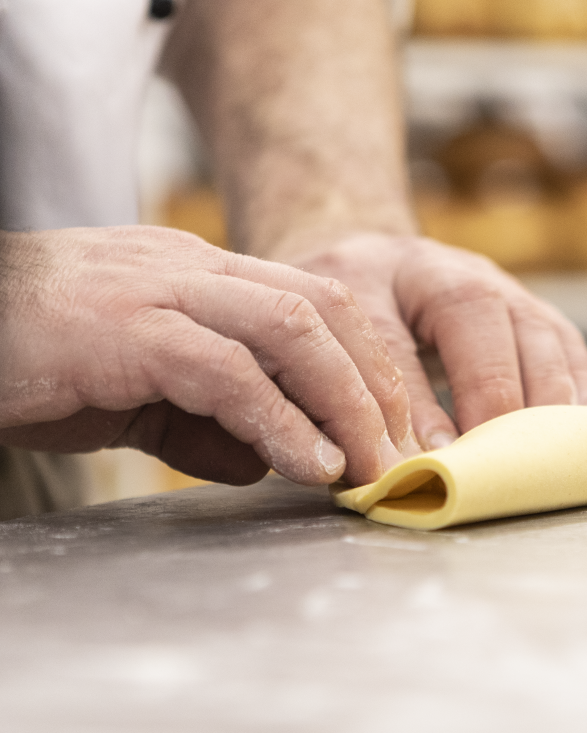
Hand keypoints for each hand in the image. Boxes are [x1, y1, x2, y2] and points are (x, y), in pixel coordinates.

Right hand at [0, 226, 415, 486]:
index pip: (315, 304)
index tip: (396, 426)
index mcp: (200, 273)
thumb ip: (207, 420)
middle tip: (403, 452)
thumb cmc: (32, 358)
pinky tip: (308, 464)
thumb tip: (273, 460)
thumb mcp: (138, 392)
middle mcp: (190, 268)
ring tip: (370, 464)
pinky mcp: (125, 331)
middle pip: (321, 309)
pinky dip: (281, 422)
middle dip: (376, 384)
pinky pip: (227, 372)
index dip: (368, 366)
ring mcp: (158, 290)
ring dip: (346, 402)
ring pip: (292, 329)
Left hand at [287, 233, 586, 449]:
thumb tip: (396, 468)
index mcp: (372, 274)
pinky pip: (567, 344)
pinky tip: (582, 433)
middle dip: (490, 390)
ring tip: (547, 453)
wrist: (375, 271)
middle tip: (494, 455)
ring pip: (532, 326)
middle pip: (475, 311)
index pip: (391, 334)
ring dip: (545, 395)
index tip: (433, 455)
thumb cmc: (340, 326)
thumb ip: (348, 400)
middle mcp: (443, 268)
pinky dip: (579, 389)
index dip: (415, 399)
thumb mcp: (320, 352)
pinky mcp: (534, 310)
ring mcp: (497, 284)